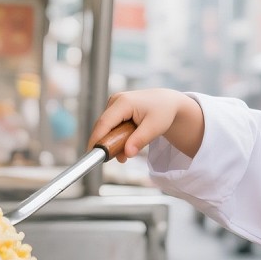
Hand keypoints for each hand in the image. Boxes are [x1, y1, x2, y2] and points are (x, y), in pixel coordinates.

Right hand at [87, 89, 203, 160]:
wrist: (167, 102)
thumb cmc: (163, 112)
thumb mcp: (155, 127)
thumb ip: (140, 140)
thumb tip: (127, 153)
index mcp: (124, 102)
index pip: (104, 123)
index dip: (97, 139)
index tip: (93, 154)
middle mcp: (116, 100)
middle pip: (103, 126)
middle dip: (107, 144)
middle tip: (119, 159)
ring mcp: (114, 104)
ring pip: (106, 127)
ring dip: (114, 142)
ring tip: (127, 152)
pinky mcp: (115, 109)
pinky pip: (111, 126)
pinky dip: (117, 137)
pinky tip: (127, 144)